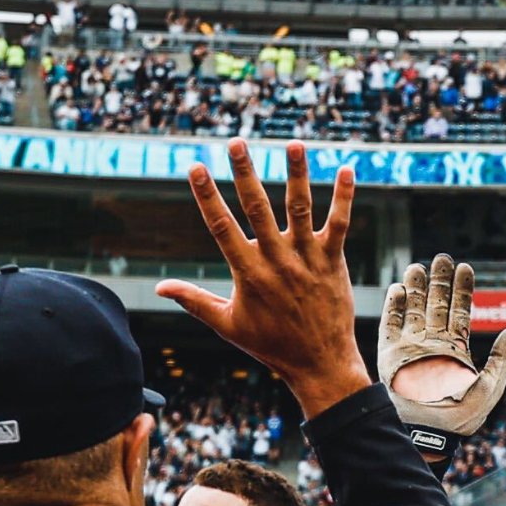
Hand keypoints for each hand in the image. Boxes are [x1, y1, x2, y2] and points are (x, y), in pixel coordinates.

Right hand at [154, 139, 366, 414]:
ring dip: (297, 174)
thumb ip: (194, 300)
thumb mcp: (227, 324)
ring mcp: (307, 258)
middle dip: (245, 173)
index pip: (221, 226)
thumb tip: (159, 287)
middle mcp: (277, 260)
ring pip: (300, 208)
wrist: (319, 364)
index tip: (196, 167)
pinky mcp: (333, 261)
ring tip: (294, 144)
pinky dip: (344, 197)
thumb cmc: (270, 344)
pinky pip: (340, 223)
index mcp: (248, 272)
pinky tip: (347, 169)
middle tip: (236, 142)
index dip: (207, 196)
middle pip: (258, 208)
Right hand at [378, 258, 505, 436]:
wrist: (427, 432)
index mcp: (455, 350)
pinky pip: (391, 325)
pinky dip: (394, 307)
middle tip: (441, 258)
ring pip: (413, 310)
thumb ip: (501, 359)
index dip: (463, 290)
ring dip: (415, 288)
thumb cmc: (460, 417)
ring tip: (417, 267)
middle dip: (439, 282)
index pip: (460, 313)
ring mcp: (410, 348)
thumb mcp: (490, 388)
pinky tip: (398, 289)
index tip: (465, 267)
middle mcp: (432, 345)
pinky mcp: (390, 355)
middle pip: (436, 305)